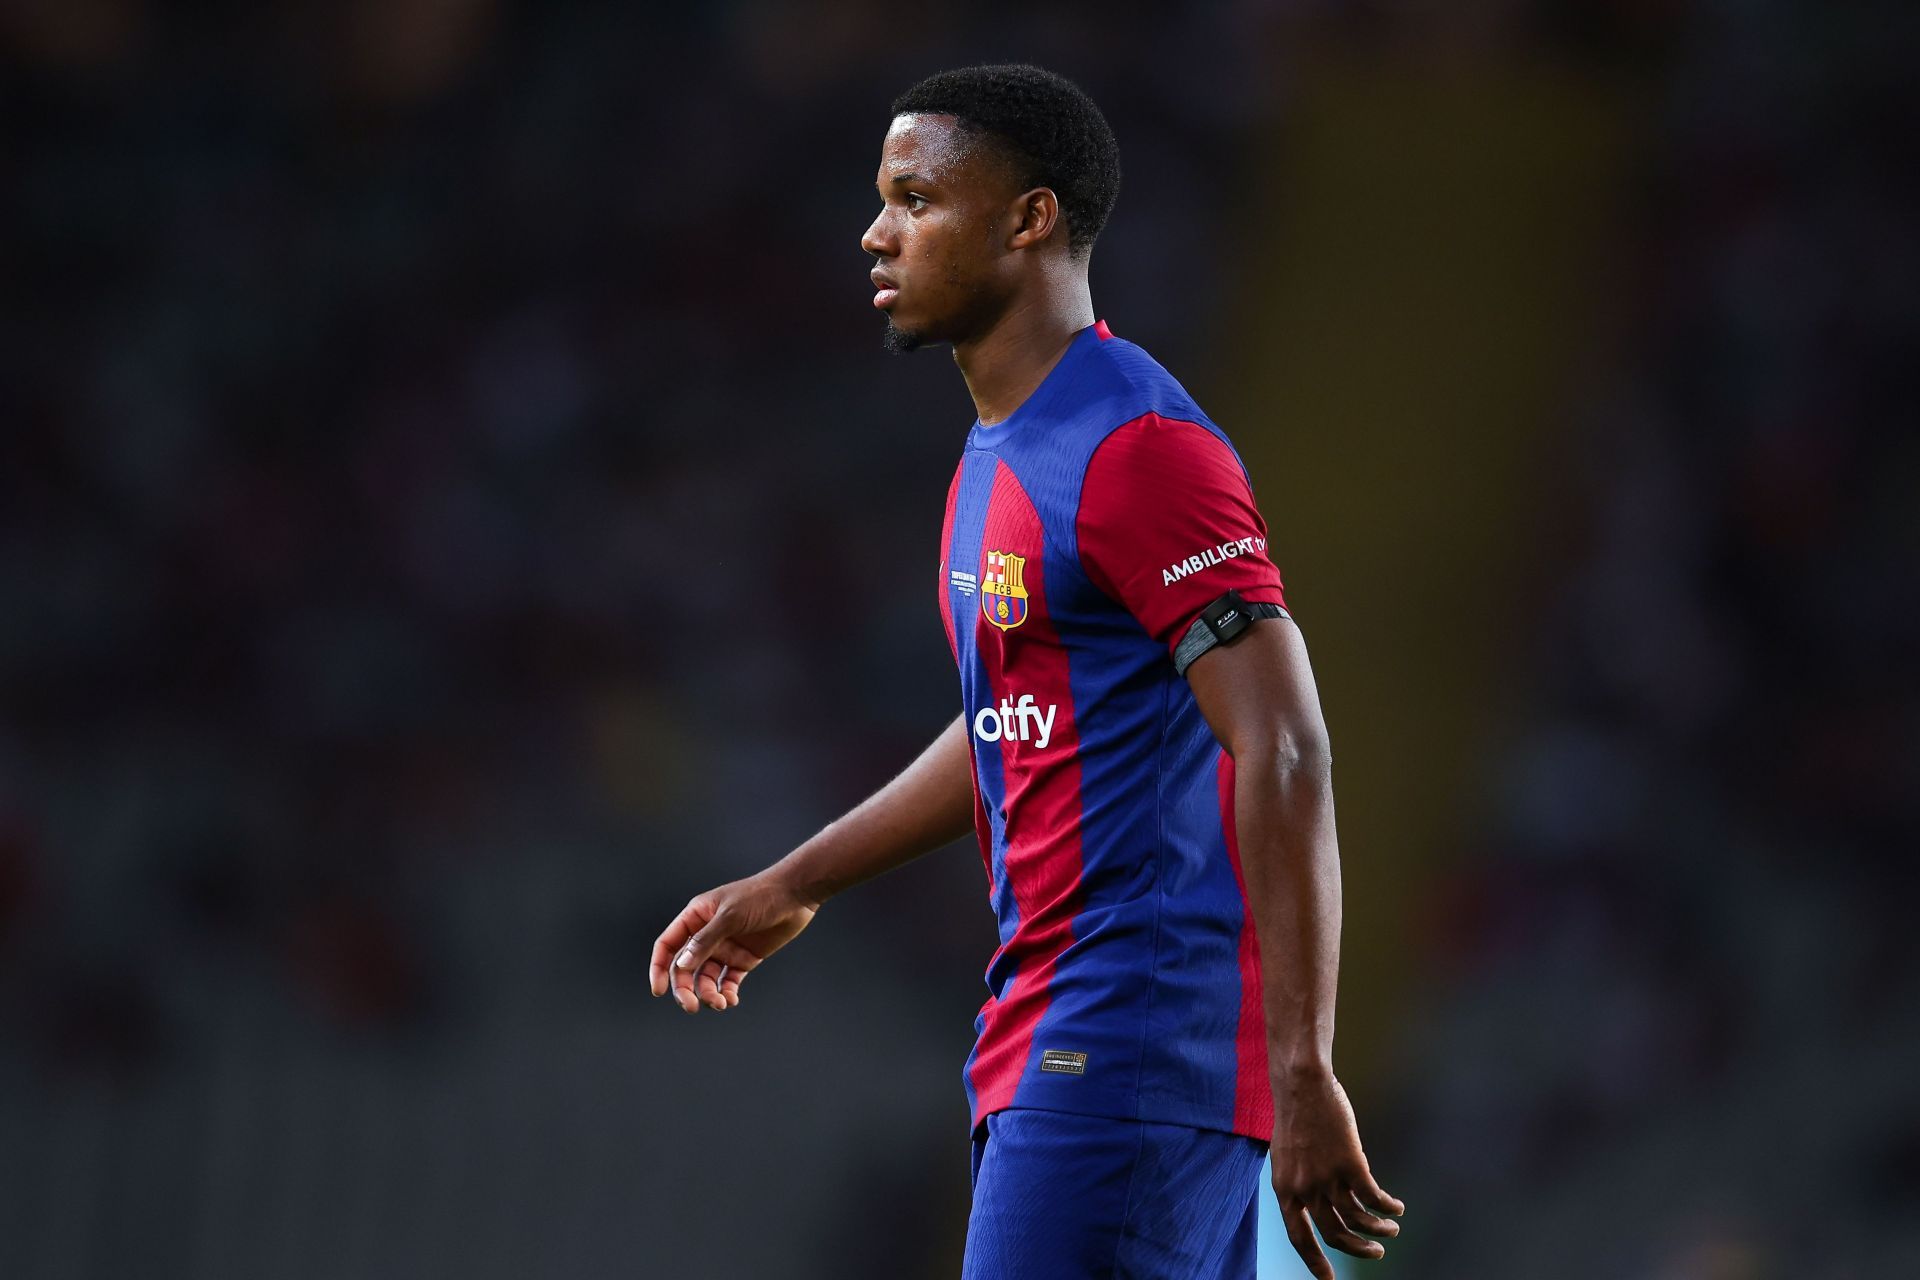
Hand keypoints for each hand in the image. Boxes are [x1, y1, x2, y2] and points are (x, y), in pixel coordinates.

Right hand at [648, 871, 817, 1012]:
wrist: (795, 895)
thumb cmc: (760, 896)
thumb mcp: (730, 915)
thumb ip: (705, 940)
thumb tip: (681, 964)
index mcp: (696, 917)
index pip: (668, 945)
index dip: (659, 967)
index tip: (658, 991)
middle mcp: (706, 935)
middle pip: (684, 968)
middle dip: (685, 989)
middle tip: (691, 1006)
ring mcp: (725, 948)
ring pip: (705, 978)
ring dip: (708, 994)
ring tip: (720, 1003)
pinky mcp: (743, 959)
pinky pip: (728, 981)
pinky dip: (726, 993)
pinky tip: (731, 1000)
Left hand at [1269, 1068, 1404, 1278]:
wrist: (1302, 1084)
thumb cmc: (1296, 1116)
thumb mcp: (1287, 1156)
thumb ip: (1301, 1181)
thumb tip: (1325, 1201)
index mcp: (1284, 1189)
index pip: (1298, 1236)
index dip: (1314, 1261)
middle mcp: (1304, 1188)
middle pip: (1334, 1234)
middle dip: (1357, 1250)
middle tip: (1375, 1255)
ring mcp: (1327, 1177)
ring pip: (1357, 1220)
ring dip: (1378, 1230)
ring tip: (1391, 1231)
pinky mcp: (1350, 1163)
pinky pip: (1373, 1197)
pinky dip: (1387, 1206)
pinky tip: (1397, 1207)